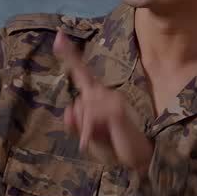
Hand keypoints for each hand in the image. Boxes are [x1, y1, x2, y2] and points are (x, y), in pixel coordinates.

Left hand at [53, 33, 153, 172]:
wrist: (138, 159)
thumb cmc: (114, 147)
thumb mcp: (88, 137)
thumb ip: (76, 125)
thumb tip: (68, 109)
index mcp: (98, 97)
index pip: (81, 73)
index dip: (69, 55)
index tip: (58, 36)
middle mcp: (106, 93)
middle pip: (77, 100)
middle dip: (81, 123)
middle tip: (93, 138)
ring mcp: (112, 99)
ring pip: (82, 109)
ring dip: (86, 129)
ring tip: (103, 138)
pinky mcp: (116, 108)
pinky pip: (90, 116)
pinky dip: (88, 131)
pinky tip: (98, 138)